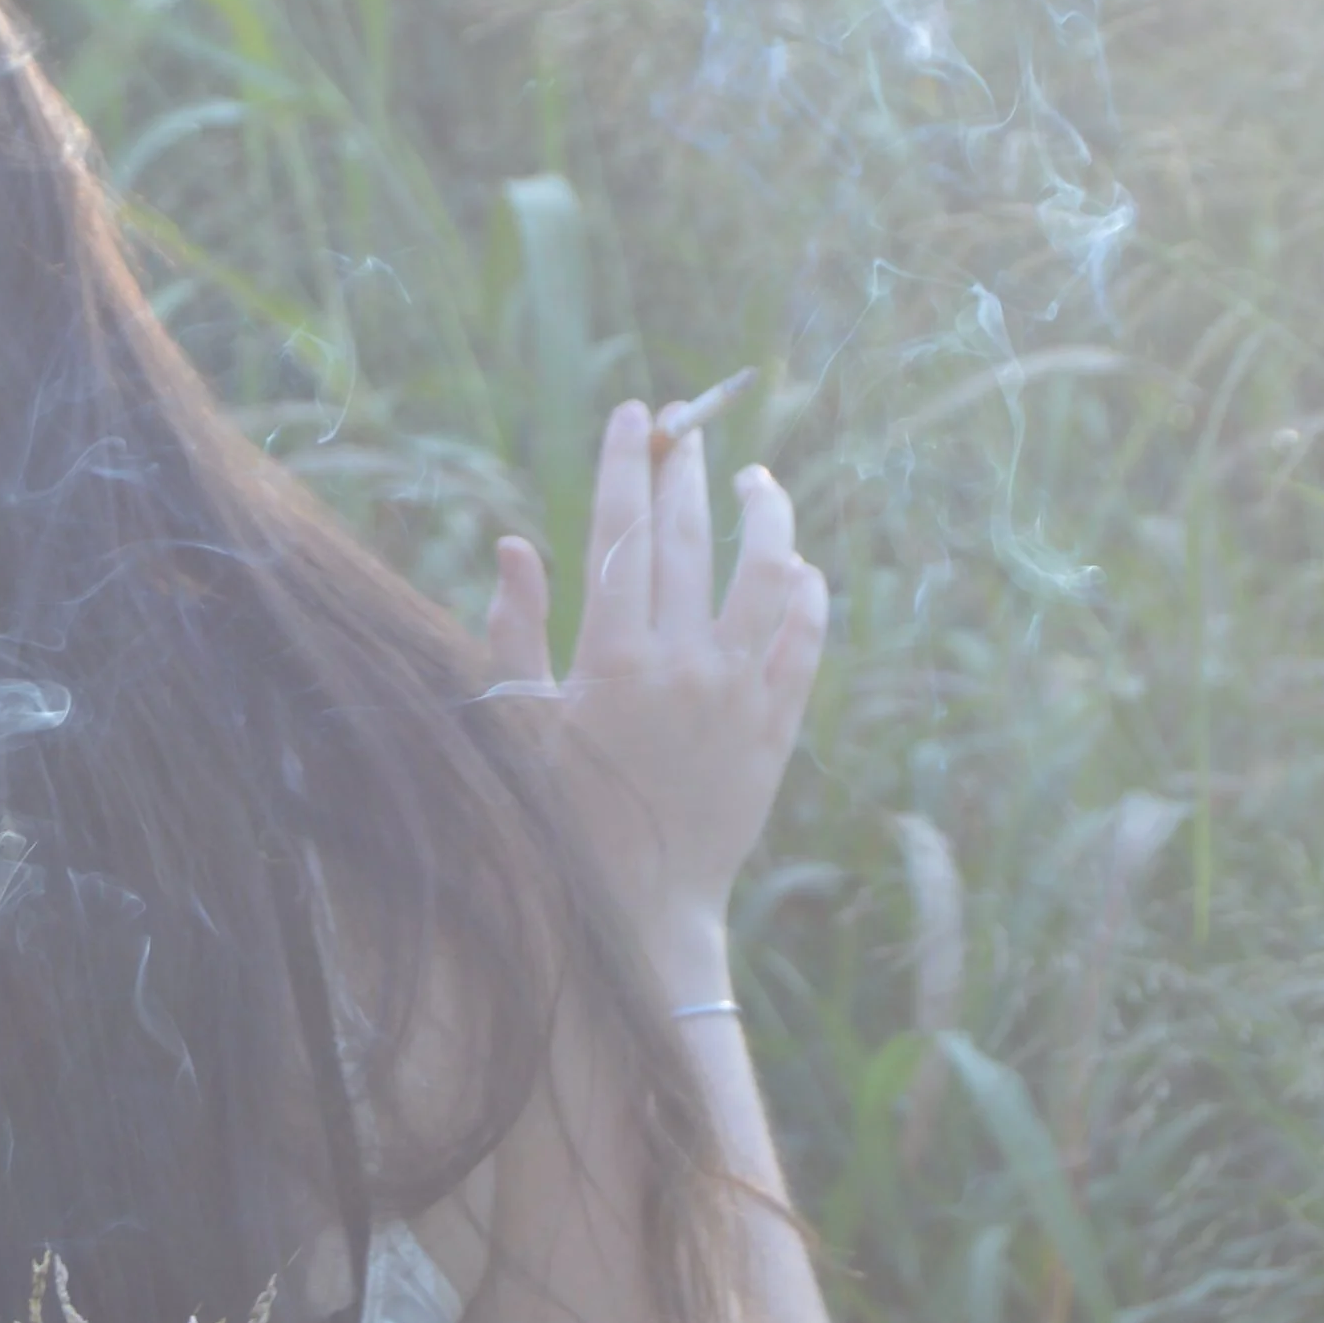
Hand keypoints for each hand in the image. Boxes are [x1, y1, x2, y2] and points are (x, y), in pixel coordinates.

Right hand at [484, 398, 827, 937]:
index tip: (632, 417)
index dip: (625, 465)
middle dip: (686, 471)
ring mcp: (739, 694)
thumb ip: (515, 632)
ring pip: (769, 573)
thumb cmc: (564, 816)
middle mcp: (681, 665)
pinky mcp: (779, 727)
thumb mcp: (521, 726)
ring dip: (767, 514)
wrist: (643, 905)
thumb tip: (514, 545)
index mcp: (609, 657)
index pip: (620, 531)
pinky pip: (807, 640)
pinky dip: (809, 593)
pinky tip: (801, 564)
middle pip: (691, 538)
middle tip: (686, 427)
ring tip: (758, 479)